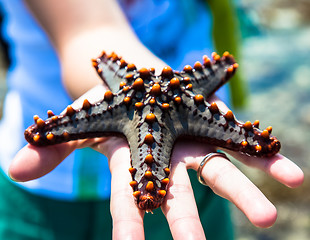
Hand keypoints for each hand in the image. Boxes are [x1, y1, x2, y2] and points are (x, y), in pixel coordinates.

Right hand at [9, 85, 303, 239]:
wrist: (138, 82)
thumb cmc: (107, 105)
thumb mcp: (78, 122)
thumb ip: (52, 148)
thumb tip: (15, 169)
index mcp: (136, 163)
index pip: (130, 201)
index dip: (128, 225)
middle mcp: (169, 161)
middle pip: (183, 199)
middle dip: (192, 227)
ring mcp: (195, 143)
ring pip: (222, 174)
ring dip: (246, 197)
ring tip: (272, 220)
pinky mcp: (214, 124)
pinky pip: (243, 141)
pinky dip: (264, 156)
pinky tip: (291, 174)